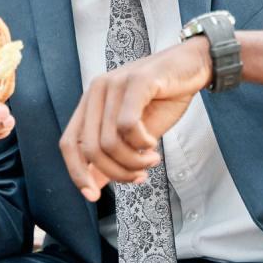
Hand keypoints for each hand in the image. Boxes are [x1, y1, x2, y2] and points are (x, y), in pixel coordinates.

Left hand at [59, 37, 211, 201]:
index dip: (77, 173)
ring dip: (134, 161)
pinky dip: (141, 143)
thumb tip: (94, 185)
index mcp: (91, 102)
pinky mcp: (136, 81)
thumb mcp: (135, 132)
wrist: (193, 66)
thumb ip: (114, 154)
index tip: (94, 196)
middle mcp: (96, 90)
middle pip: (91, 149)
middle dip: (117, 173)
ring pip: (110, 142)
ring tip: (151, 160)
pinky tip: (153, 144)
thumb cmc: (164, 98)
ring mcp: (115, 83)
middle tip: (140, 175)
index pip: (69, 143)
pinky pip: (128, 125)